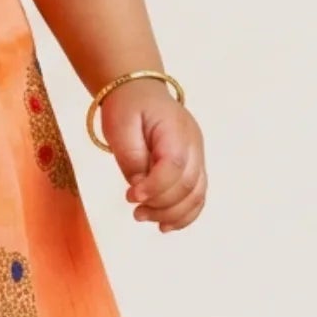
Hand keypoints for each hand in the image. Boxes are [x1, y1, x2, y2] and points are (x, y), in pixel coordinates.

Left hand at [98, 80, 206, 232]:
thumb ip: (131, 157)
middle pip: (188, 185)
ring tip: (144, 218)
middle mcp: (194, 145)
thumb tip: (140, 187)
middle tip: (136, 212)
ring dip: (173, 214)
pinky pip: (197, 195)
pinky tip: (165, 225)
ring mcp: (197, 156)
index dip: (155, 187)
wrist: (140, 91)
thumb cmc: (128, 107)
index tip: (130, 197)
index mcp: (176, 130)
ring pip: (197, 195)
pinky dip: (184, 214)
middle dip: (161, 205)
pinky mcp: (194, 167)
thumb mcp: (120, 126)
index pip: (174, 166)